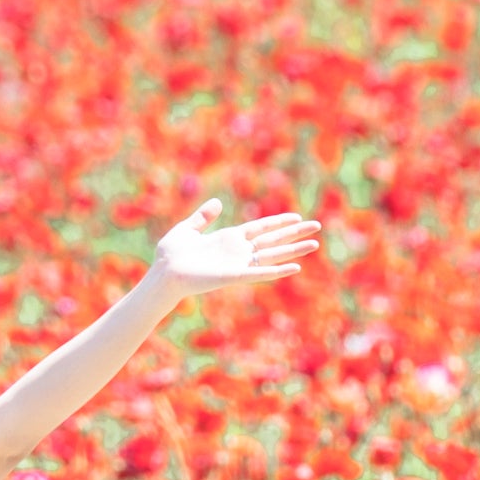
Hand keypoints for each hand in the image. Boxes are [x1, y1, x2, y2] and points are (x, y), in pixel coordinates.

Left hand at [148, 199, 320, 299]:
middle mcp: (237, 252)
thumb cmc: (170, 255)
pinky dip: (278, 271)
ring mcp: (238, 264)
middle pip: (272, 240)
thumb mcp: (187, 229)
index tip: (296, 217)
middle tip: (316, 227)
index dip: (278, 222)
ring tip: (315, 244)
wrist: (163, 274)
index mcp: (228, 239)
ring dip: (294, 250)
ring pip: (272, 255)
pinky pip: (260, 273)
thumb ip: (203, 217)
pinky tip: (295, 267)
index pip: (260, 228)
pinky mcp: (234, 276)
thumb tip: (217, 203)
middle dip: (295, 234)